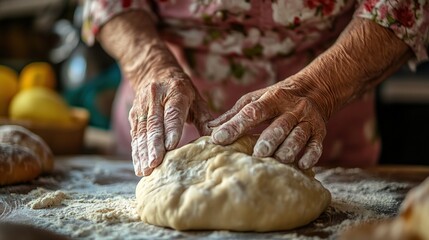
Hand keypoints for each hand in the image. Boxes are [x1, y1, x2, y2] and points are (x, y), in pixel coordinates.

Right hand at [129, 70, 211, 176]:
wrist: (153, 70)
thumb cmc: (181, 89)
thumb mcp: (196, 98)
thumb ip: (205, 118)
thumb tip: (217, 138)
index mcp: (175, 92)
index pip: (173, 112)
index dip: (171, 129)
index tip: (170, 146)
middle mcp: (156, 98)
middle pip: (154, 124)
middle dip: (154, 146)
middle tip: (155, 164)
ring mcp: (142, 106)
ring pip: (142, 131)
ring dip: (142, 152)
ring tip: (145, 170)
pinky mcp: (134, 115)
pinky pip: (135, 135)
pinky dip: (136, 151)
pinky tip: (139, 166)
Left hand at [208, 78, 326, 168]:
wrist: (314, 90)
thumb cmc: (276, 98)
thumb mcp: (256, 100)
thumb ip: (234, 115)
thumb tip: (209, 129)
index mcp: (272, 98)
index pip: (252, 111)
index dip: (235, 126)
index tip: (218, 139)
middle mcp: (291, 108)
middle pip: (279, 125)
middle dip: (269, 139)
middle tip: (258, 153)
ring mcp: (307, 120)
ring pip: (298, 135)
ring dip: (289, 148)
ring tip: (278, 160)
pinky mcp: (319, 132)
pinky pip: (316, 145)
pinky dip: (311, 155)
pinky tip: (302, 165)